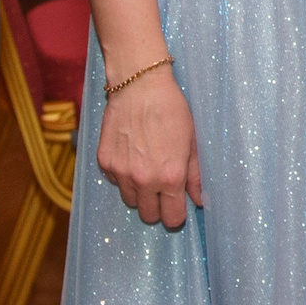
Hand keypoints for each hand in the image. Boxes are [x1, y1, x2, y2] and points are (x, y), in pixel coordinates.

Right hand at [98, 65, 201, 229]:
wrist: (140, 85)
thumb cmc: (171, 110)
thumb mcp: (192, 142)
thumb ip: (196, 176)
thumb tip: (200, 201)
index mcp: (170, 177)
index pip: (172, 218)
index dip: (176, 214)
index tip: (176, 205)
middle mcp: (144, 180)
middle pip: (148, 215)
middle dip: (157, 206)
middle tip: (162, 187)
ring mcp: (121, 172)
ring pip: (130, 200)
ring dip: (139, 192)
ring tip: (146, 167)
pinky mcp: (105, 162)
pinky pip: (115, 181)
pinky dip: (123, 175)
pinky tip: (131, 154)